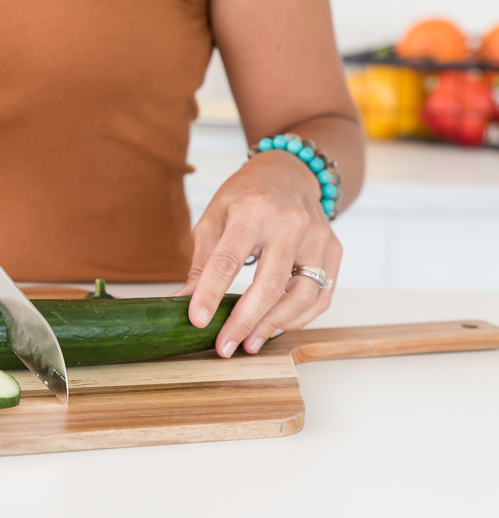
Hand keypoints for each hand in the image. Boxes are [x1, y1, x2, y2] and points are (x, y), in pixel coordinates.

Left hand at [175, 149, 342, 356]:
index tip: (198, 321)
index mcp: (253, 211)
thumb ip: (203, 263)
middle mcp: (290, 222)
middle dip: (245, 322)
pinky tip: (275, 327)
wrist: (288, 171)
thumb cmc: (246, 196)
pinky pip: (322, 295)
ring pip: (303, 295)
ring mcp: (318, 236)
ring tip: (250, 343)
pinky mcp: (333, 249)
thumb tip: (183, 302)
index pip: (229, 261)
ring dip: (274, 325)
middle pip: (270, 284)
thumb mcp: (214, 218)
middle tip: (225, 346)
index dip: (211, 294)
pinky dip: (300, 318)